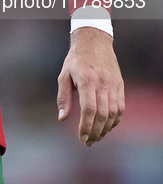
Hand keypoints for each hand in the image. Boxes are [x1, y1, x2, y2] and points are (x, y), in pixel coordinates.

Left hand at [57, 26, 123, 145]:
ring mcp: (113, 84)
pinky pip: (120, 107)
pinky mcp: (120, 84)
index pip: (89, 109)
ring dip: (106, 129)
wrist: (94, 41)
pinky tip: (107, 126)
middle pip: (102, 114)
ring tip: (97, 137)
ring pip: (113, 113)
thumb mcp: (64, 75)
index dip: (86, 127)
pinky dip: (115, 120)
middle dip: (95, 132)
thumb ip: (63, 97)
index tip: (81, 138)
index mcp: (86, 80)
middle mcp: (102, 83)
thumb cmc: (76, 59)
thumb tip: (62, 118)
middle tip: (88, 142)